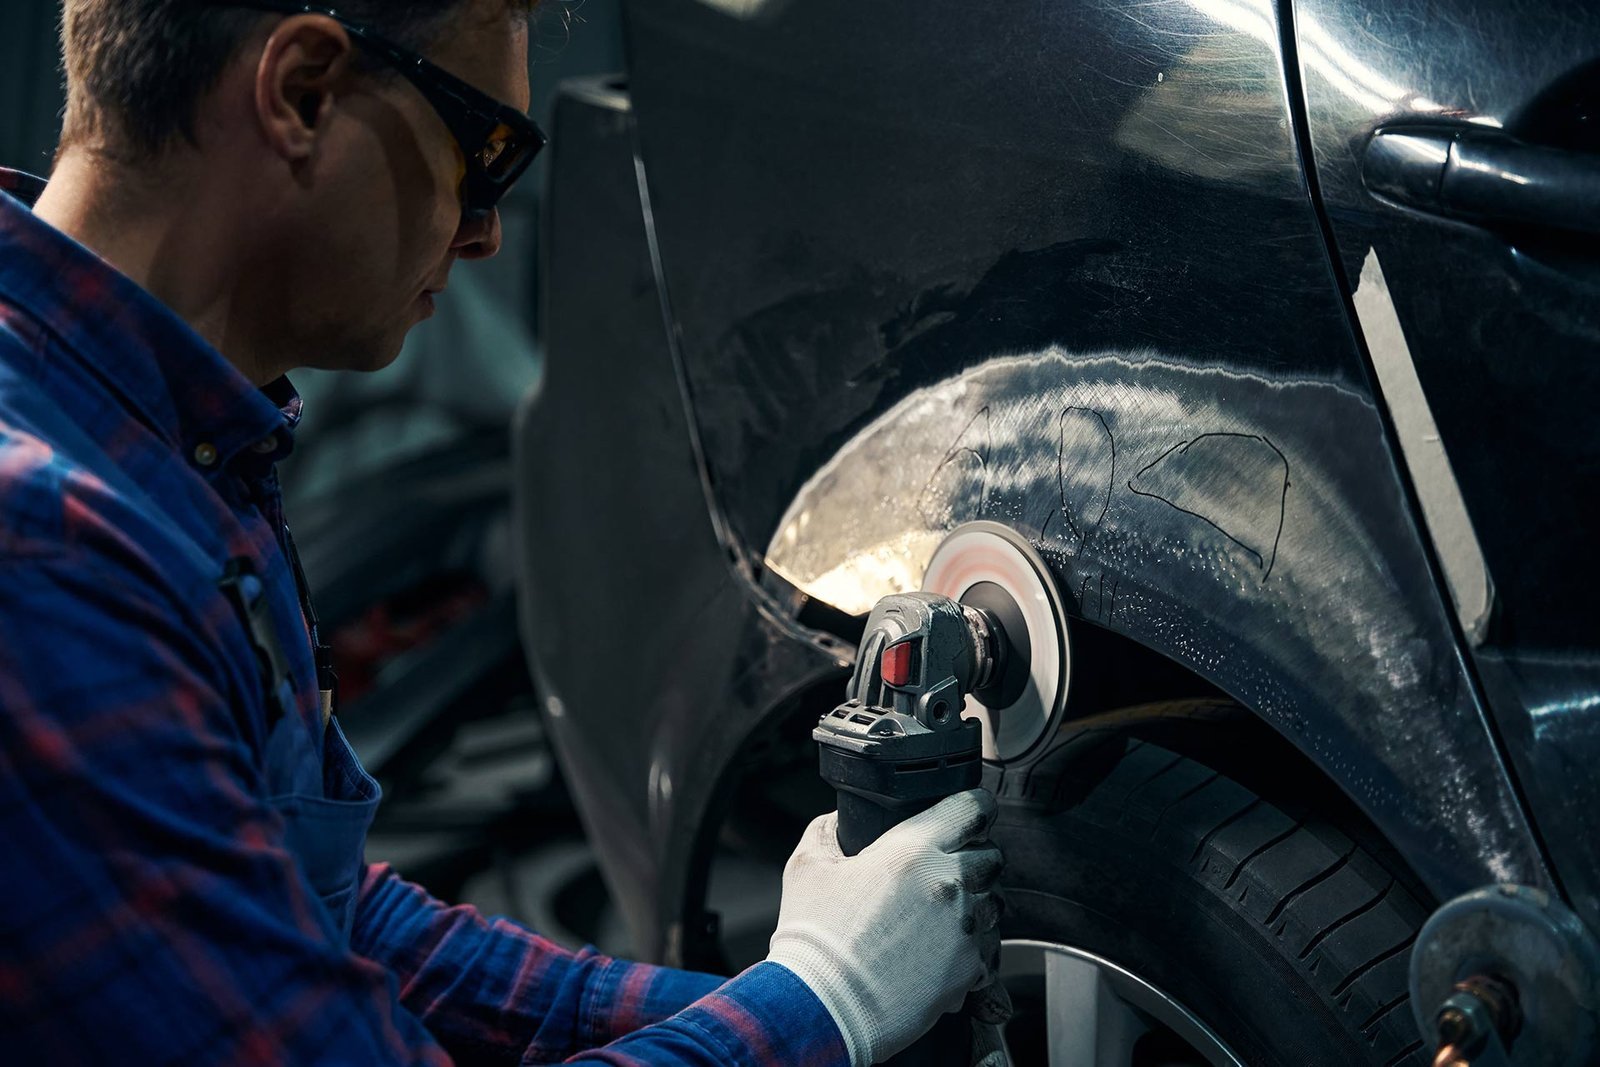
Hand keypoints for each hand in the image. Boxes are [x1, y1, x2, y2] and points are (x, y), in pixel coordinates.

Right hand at [766, 789, 1004, 1065]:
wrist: (822, 1006)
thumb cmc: (814, 939)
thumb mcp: (807, 868)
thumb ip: (827, 832)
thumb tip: (838, 823)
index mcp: (914, 850)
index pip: (973, 807)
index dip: (974, 806)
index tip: (968, 813)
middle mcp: (949, 884)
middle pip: (991, 855)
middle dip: (973, 857)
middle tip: (942, 871)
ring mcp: (964, 929)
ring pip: (993, 903)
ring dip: (974, 904)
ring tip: (938, 918)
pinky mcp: (969, 969)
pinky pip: (986, 948)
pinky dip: (970, 947)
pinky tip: (937, 952)